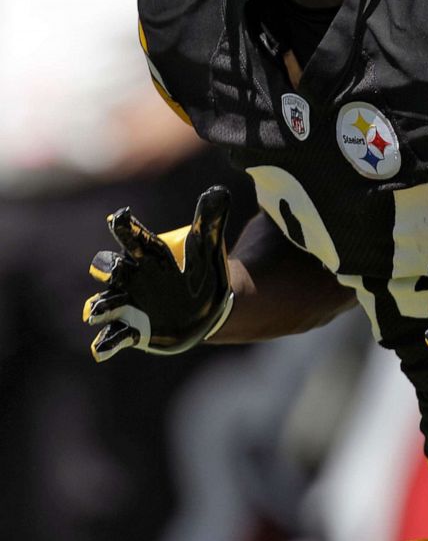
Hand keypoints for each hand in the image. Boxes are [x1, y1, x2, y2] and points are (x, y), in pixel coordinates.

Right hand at [83, 186, 233, 361]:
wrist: (206, 308)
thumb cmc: (201, 271)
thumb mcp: (208, 247)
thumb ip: (211, 221)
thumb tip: (218, 190)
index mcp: (150, 255)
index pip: (136, 239)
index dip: (128, 228)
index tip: (121, 217)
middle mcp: (133, 278)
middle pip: (113, 269)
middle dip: (108, 268)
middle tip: (109, 268)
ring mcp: (130, 305)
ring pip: (107, 303)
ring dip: (100, 307)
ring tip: (96, 313)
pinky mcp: (134, 331)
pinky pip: (115, 337)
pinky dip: (107, 343)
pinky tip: (102, 349)